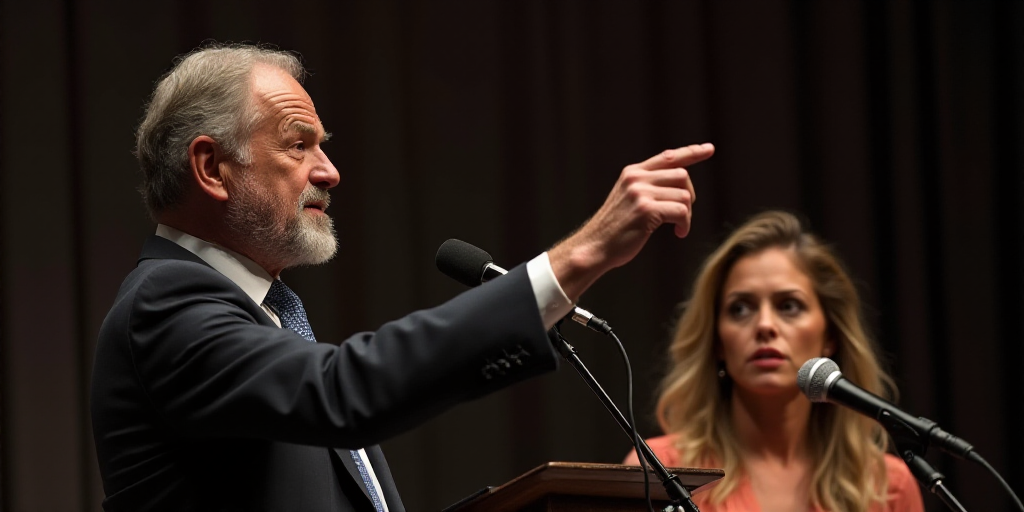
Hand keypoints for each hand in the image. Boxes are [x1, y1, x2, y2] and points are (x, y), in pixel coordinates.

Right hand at [548, 143, 713, 300]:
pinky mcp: (646, 209)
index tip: (708, 149)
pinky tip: (679, 233)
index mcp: (632, 173)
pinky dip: (685, 224)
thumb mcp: (628, 199)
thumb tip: (678, 184)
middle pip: (682, 176)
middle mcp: (636, 178)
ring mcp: (640, 192)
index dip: (691, 152)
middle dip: (689, 196)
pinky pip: (681, 211)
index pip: (668, 157)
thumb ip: (647, 187)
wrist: (594, 247)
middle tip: (682, 215)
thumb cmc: (614, 229)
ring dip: (687, 214)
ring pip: (685, 195)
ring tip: (678, 227)